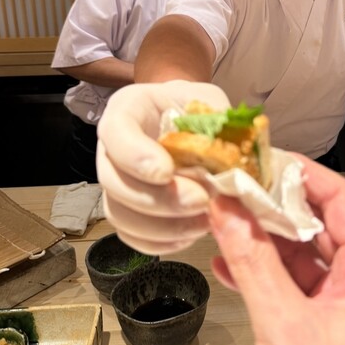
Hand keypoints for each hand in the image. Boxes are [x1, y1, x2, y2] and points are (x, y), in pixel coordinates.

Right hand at [96, 81, 230, 253]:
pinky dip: (161, 242)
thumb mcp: (211, 102)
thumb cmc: (198, 110)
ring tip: (204, 221)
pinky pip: (132, 237)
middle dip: (158, 199)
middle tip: (201, 201)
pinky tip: (190, 234)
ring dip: (162, 226)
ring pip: (120, 214)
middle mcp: (112, 147)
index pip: (115, 130)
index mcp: (128, 109)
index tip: (166, 173)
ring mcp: (117, 182)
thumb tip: (232, 158)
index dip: (136, 156)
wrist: (192, 124)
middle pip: (114, 181)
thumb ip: (217, 123)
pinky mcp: (128, 211)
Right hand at [209, 155, 344, 344]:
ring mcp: (332, 304)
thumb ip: (252, 263)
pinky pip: (280, 282)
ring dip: (257, 236)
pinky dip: (252, 268)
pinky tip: (223, 259)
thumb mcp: (284, 327)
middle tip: (232, 183)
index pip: (340, 201)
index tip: (262, 158)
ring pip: (293, 252)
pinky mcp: (309, 324)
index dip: (301, 174)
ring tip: (221, 215)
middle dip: (270, 204)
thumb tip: (227, 209)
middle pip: (313, 223)